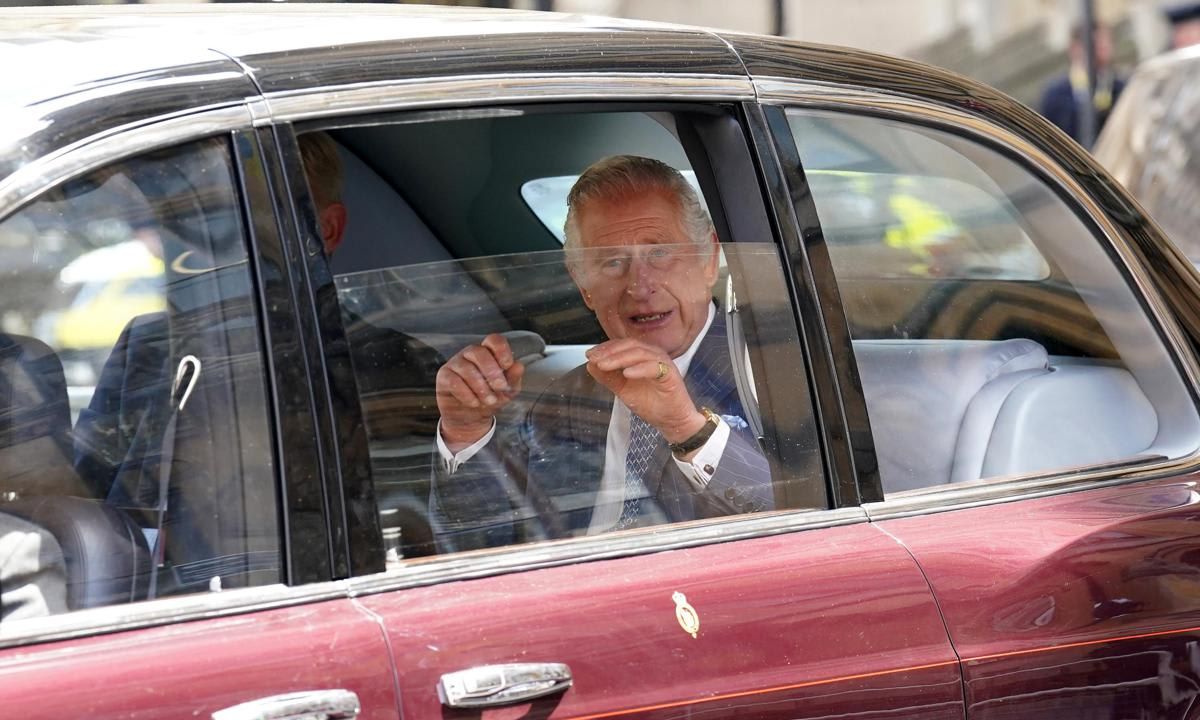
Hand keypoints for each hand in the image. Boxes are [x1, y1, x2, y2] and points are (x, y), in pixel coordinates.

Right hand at [436, 333, 524, 447]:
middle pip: (479, 352)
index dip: (501, 350)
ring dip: (480, 387)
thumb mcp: (507, 391)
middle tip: (500, 387)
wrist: (471, 418)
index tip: (507, 366)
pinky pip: (454, 381)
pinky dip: (467, 394)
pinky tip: (474, 402)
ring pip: (467, 368)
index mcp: (488, 353)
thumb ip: (513, 378)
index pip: (493, 340)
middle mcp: (470, 354)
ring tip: (489, 401)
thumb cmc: (490, 399)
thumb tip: (518, 365)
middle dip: (492, 371)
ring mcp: (455, 363)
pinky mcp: (444, 376)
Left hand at [585, 339, 705, 443]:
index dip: (605, 348)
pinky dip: (639, 369)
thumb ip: (608, 378)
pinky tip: (626, 374)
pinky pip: (654, 367)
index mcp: (642, 355)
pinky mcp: (671, 375)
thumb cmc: (652, 403)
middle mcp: (653, 355)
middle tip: (594, 359)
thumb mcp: (623, 390)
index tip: (589, 355)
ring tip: (604, 365)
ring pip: (640, 353)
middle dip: (609, 352)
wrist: (672, 421)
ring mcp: (663, 363)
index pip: (622, 345)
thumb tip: (590, 365)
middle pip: (630, 346)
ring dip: (620, 358)